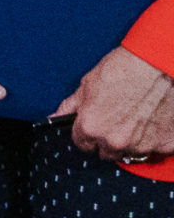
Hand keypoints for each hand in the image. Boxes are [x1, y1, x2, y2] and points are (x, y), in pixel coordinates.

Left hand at [52, 46, 173, 164]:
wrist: (157, 63)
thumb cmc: (123, 69)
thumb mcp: (88, 84)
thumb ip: (70, 107)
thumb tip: (54, 118)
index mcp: (91, 127)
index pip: (82, 144)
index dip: (87, 134)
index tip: (94, 126)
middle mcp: (115, 141)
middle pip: (107, 153)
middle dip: (109, 140)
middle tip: (118, 120)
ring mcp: (143, 146)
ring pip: (132, 153)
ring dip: (133, 142)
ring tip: (138, 119)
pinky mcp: (167, 145)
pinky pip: (157, 150)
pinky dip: (156, 139)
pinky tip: (155, 121)